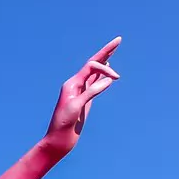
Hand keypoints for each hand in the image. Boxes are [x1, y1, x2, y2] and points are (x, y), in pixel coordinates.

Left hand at [44, 37, 120, 156]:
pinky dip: (102, 75)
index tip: (116, 78)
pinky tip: (107, 71)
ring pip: (95, 72)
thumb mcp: (77, 106)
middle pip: (93, 63)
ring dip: (105, 60)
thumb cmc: (64, 124)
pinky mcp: (86, 100)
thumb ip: (91, 92)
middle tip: (118, 39)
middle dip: (106, 51)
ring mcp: (82, 92)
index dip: (105, 68)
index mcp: (72, 83)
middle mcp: (76, 84)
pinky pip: (95, 83)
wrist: (59, 139)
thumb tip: (109, 79)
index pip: (91, 66)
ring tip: (113, 48)